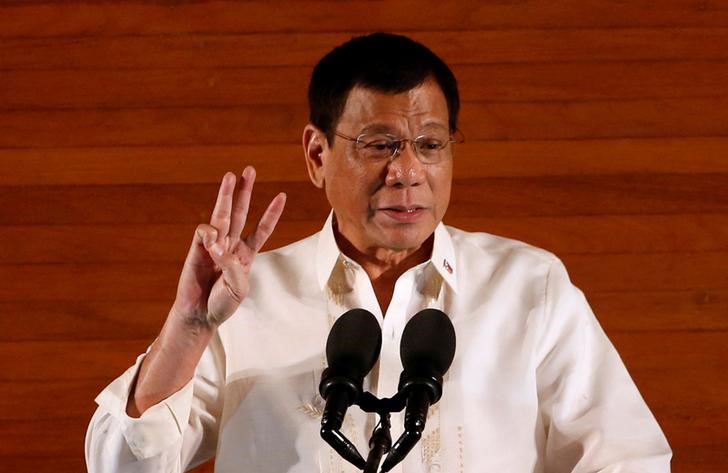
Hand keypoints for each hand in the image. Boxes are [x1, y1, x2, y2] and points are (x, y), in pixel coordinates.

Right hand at [171, 166, 285, 329]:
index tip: (282, 196)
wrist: (200, 315)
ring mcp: (214, 244)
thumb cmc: (222, 304)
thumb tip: (218, 244)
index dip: (271, 214)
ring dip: (227, 194)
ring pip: (222, 214)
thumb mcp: (239, 287)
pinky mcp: (197, 248)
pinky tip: (212, 243)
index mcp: (246, 254)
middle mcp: (231, 245)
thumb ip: (234, 265)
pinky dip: (210, 233)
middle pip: (240, 212)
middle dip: (244, 191)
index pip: (262, 229)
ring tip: (230, 175)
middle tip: (249, 170)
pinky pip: (205, 231)